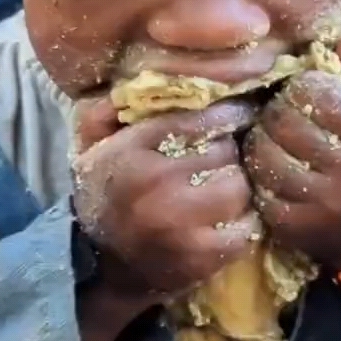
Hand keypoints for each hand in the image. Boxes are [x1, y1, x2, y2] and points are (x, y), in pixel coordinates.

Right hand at [72, 95, 257, 303]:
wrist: (101, 265)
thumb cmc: (105, 192)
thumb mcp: (93, 142)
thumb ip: (112, 105)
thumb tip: (151, 75)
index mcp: (132, 150)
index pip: (199, 119)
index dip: (226, 114)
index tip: (237, 115)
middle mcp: (157, 185)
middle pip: (225, 152)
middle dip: (229, 152)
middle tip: (224, 157)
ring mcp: (180, 225)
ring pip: (239, 187)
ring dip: (238, 185)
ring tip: (226, 184)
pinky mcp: (200, 258)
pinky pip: (246, 227)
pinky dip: (244, 221)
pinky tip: (229, 216)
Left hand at [243, 36, 340, 270]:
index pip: (323, 94)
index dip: (304, 85)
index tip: (304, 90)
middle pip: (287, 123)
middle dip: (277, 110)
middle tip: (281, 112)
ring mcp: (323, 205)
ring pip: (266, 155)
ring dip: (261, 140)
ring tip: (271, 137)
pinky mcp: (295, 227)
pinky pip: (258, 188)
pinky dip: (257, 173)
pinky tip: (269, 167)